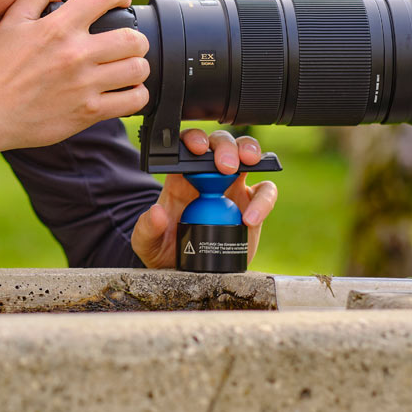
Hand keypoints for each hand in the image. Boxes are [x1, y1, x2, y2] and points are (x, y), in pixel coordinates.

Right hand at [0, 0, 149, 161]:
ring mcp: (85, 85)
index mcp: (59, 27)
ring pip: (138, 69)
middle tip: (126, 43)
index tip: (121, 0)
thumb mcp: (11, 21)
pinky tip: (124, 91)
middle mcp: (76, 54)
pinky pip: (133, 101)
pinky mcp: (88, 112)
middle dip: (135, 38)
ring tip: (126, 68)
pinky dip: (136, 95)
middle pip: (133, 38)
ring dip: (137, 66)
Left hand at [131, 130, 278, 268]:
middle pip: (219, 145)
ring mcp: (233, 188)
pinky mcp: (252, 205)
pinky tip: (251, 218)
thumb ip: (147, 228)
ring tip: (247, 162)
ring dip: (249, 152)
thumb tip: (157, 213)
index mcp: (181, 177)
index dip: (194, 139)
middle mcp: (209, 177)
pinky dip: (264, 200)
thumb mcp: (146, 242)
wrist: (188, 273)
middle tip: (224, 165)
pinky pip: (266, 193)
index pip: (187, 147)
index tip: (196, 148)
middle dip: (224, 146)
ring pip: (246, 158)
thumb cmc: (166, 251)